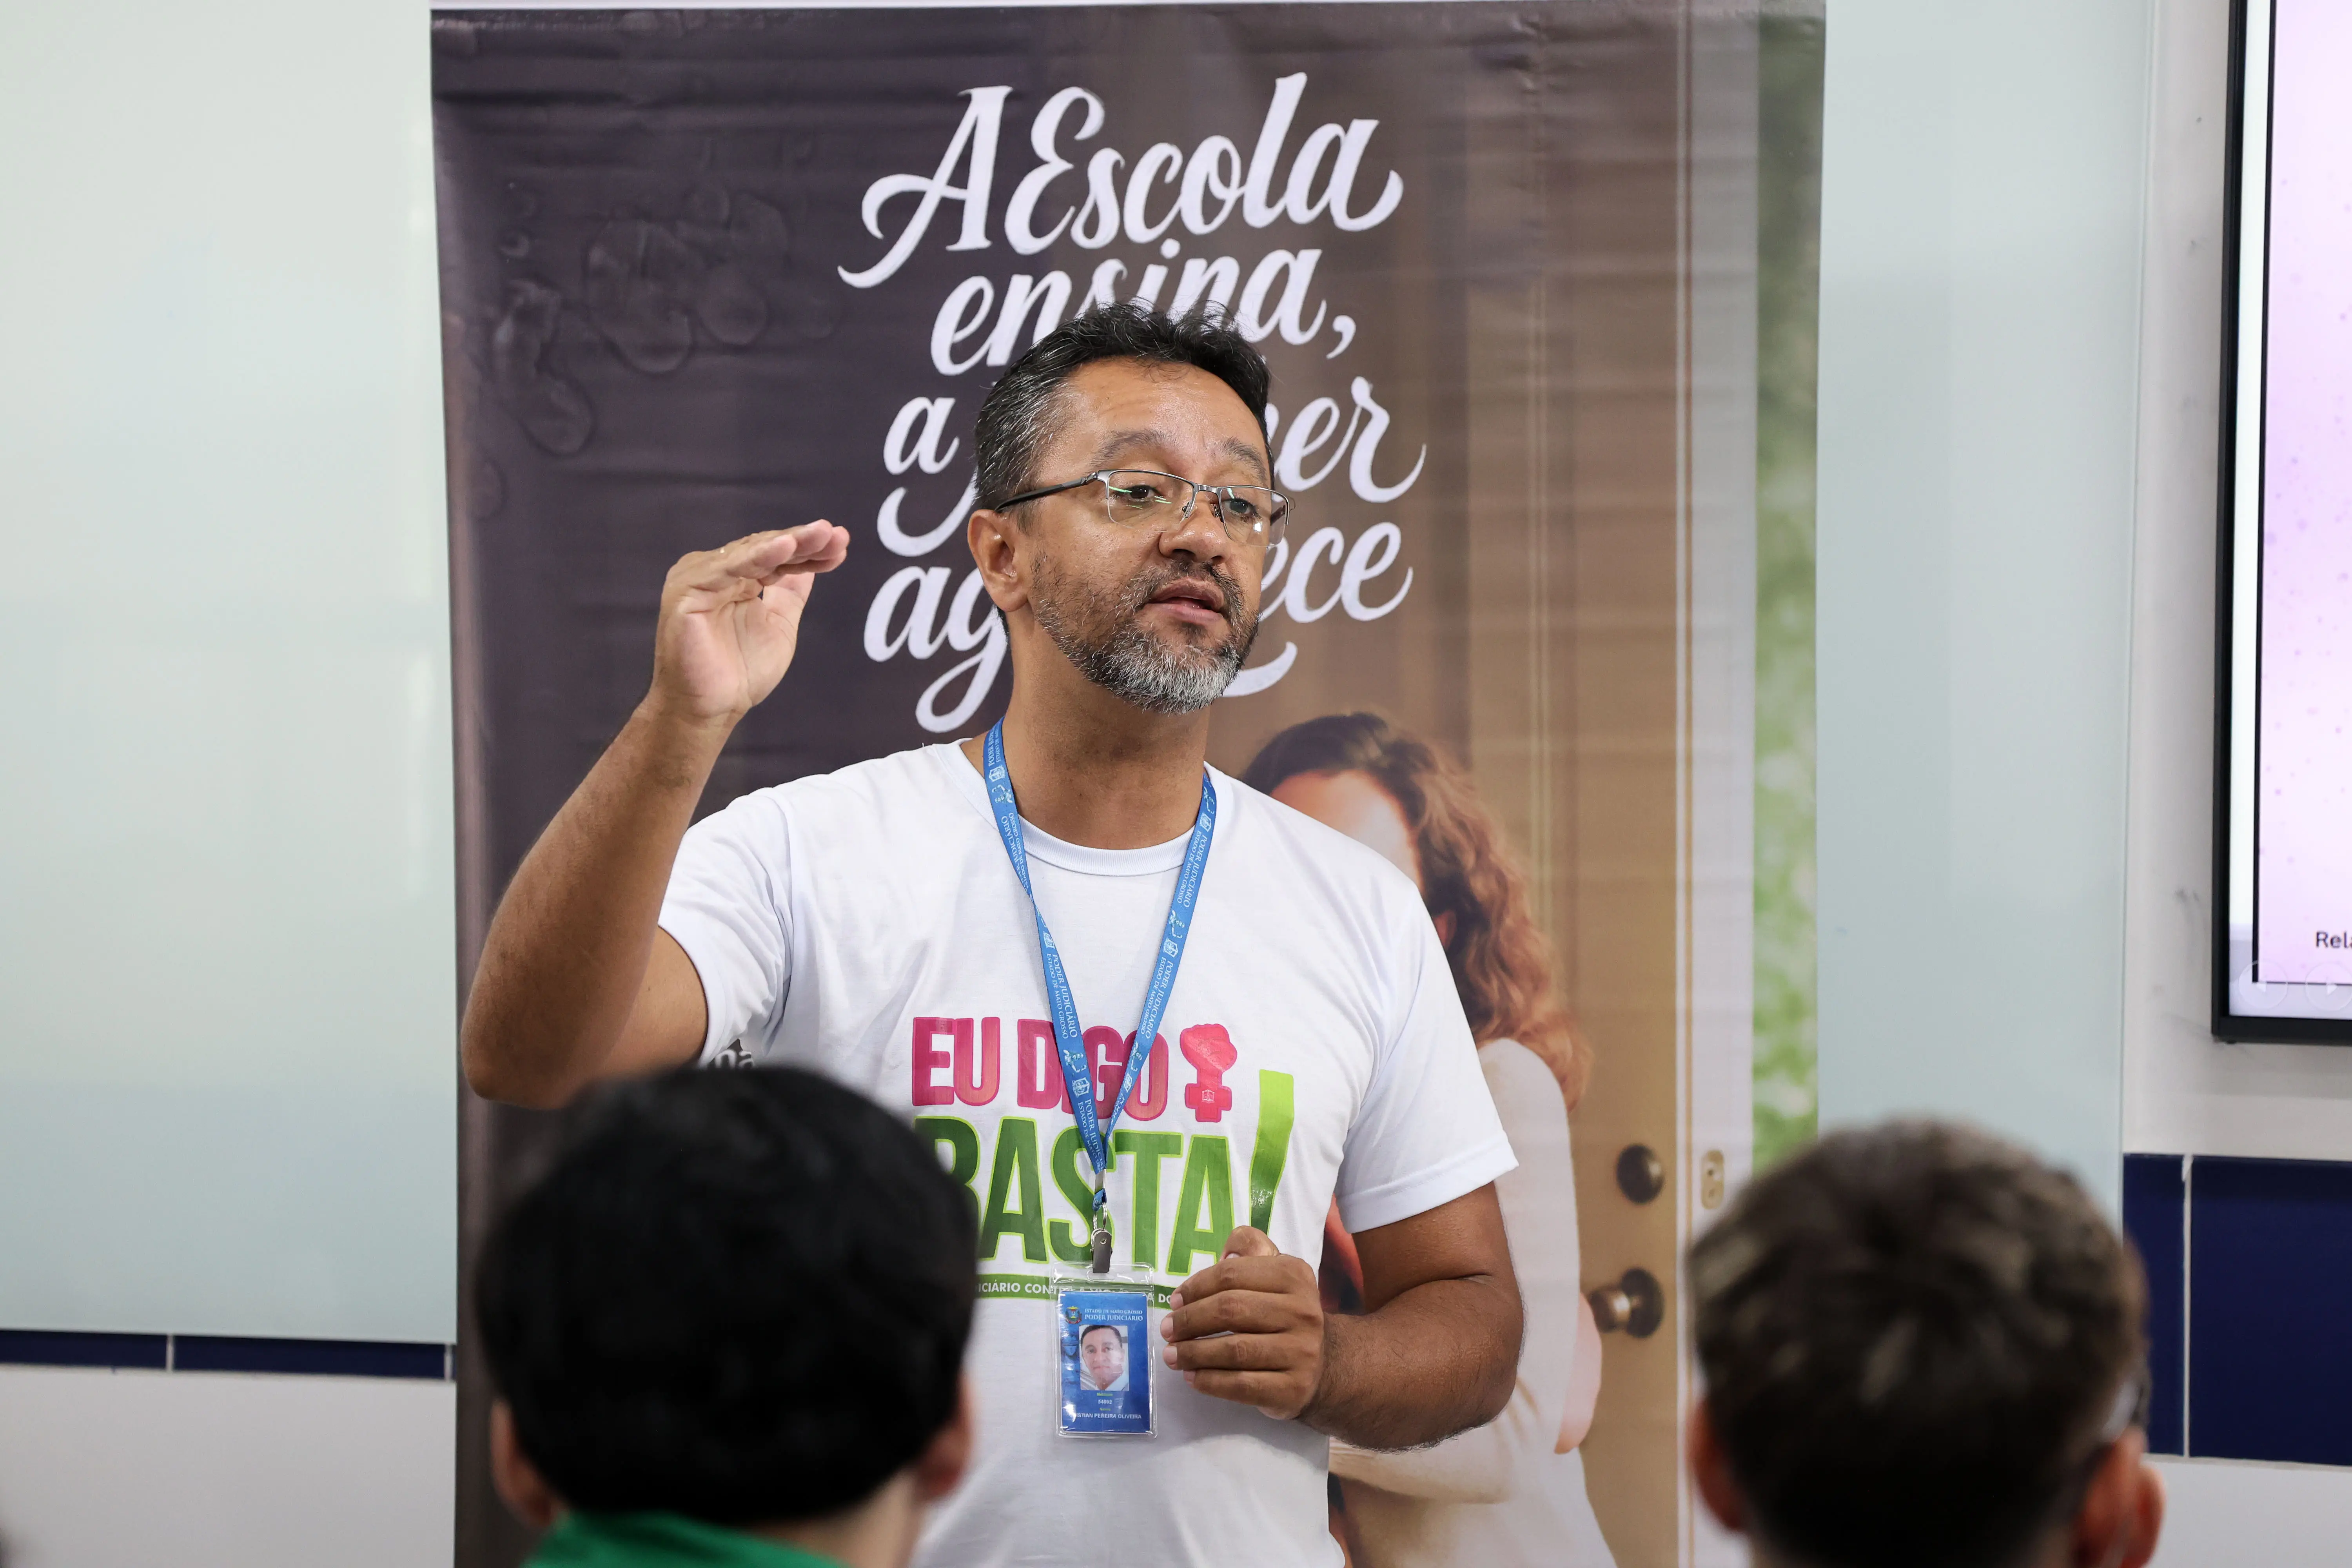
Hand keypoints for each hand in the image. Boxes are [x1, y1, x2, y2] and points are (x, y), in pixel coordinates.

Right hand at [645, 522, 849, 728]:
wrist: (712, 709)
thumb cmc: (741, 674)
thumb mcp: (779, 625)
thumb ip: (790, 593)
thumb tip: (810, 565)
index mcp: (736, 578)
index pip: (776, 556)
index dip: (809, 551)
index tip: (842, 545)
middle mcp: (716, 572)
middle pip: (766, 548)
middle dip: (804, 541)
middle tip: (836, 534)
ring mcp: (700, 578)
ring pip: (752, 551)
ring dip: (789, 541)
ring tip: (821, 533)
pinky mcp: (688, 589)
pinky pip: (729, 568)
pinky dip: (758, 556)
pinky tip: (785, 546)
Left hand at [1159, 1227, 1325, 1419]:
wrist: (1324, 1364)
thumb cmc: (1284, 1311)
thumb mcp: (1275, 1271)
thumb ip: (1251, 1247)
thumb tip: (1226, 1252)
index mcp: (1293, 1275)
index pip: (1232, 1274)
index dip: (1196, 1287)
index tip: (1174, 1301)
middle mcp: (1303, 1311)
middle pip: (1230, 1310)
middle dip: (1190, 1320)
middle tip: (1167, 1330)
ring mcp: (1301, 1352)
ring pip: (1234, 1351)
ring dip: (1193, 1353)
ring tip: (1171, 1355)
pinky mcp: (1293, 1388)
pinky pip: (1242, 1385)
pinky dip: (1210, 1382)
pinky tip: (1192, 1378)